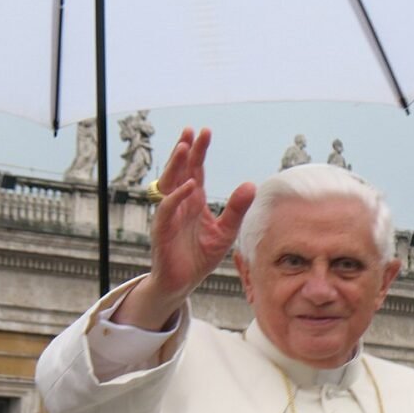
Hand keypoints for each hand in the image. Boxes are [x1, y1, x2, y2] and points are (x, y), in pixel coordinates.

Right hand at [114, 128, 255, 329]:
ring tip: (184, 148)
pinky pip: (167, 209)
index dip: (199, 151)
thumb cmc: (201, 256)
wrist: (184, 281)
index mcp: (194, 200)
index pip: (195, 170)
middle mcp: (180, 203)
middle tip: (192, 131)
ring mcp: (169, 214)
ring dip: (176, 166)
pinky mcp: (162, 230)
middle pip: (180, 170)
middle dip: (186, 150)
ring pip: (169, 184)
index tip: (205, 131)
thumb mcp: (226, 231)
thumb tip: (251, 184)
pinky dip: (177, 197)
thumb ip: (237, 209)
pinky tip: (188, 186)